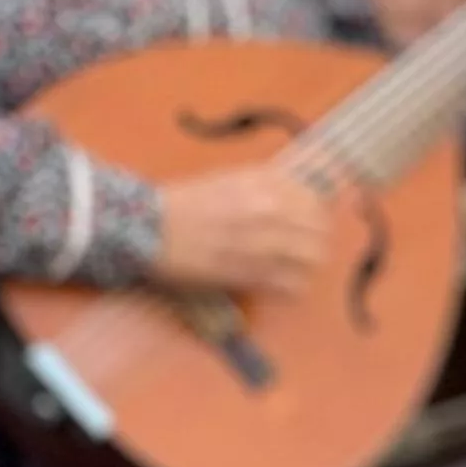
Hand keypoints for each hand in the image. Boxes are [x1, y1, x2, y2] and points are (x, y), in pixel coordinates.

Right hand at [150, 161, 335, 298]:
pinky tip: (283, 286)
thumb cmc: (183, 203)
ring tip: (297, 268)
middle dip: (315, 238)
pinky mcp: (251, 273)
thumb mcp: (227, 179)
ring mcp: (263, 243)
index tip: (306, 221)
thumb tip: (295, 192)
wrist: (147, 228)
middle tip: (304, 247)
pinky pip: (293, 285)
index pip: (312, 199)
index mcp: (263, 185)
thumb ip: (264, 185)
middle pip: (318, 229)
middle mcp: (269, 211)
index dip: (312, 212)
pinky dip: (293, 287)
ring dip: (308, 263)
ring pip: (313, 257)